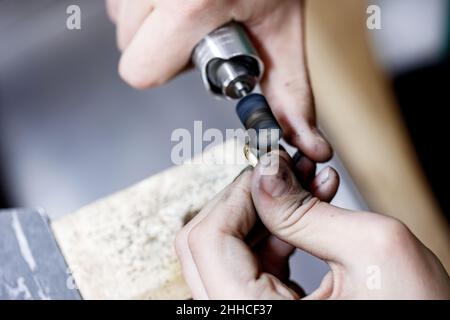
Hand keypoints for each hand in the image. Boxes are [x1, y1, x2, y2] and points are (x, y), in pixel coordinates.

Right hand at [106, 0, 331, 161]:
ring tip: (189, 9)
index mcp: (190, 4)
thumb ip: (290, 94)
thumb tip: (309, 147)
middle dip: (162, 48)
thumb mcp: (283, 35)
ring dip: (151, 23)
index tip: (194, 53)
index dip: (168, 71)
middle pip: (128, 48)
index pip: (141, 71)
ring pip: (118, 19)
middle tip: (196, 28)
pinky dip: (143, 2)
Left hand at [175, 151, 449, 298]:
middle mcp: (245, 319)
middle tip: (282, 174)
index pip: (206, 243)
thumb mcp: (373, 250)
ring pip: (227, 253)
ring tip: (306, 186)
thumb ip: (306, 210)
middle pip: (206, 247)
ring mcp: (253, 315)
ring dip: (265, 212)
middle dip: (248, 200)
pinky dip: (277, 233)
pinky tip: (307, 212)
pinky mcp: (269, 311)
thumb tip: (264, 174)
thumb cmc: (421, 316)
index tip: (265, 170)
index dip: (235, 195)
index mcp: (258, 317)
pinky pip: (252, 265)